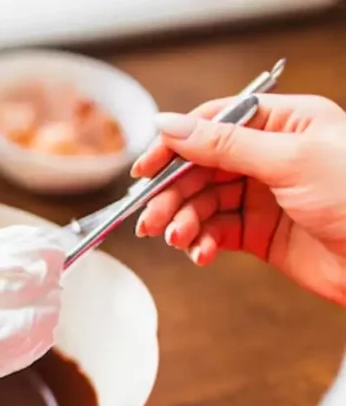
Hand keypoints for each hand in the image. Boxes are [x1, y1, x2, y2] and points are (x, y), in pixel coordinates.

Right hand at [133, 94, 345, 305]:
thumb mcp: (289, 160)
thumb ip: (224, 144)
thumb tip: (171, 125)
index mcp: (285, 123)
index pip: (214, 123)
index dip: (176, 144)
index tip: (146, 167)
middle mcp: (270, 157)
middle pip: (201, 167)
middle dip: (173, 193)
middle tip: (152, 216)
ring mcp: (263, 196)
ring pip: (203, 202)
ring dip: (184, 220)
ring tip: (178, 237)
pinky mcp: (260, 233)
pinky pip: (216, 232)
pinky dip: (202, 243)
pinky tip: (201, 251)